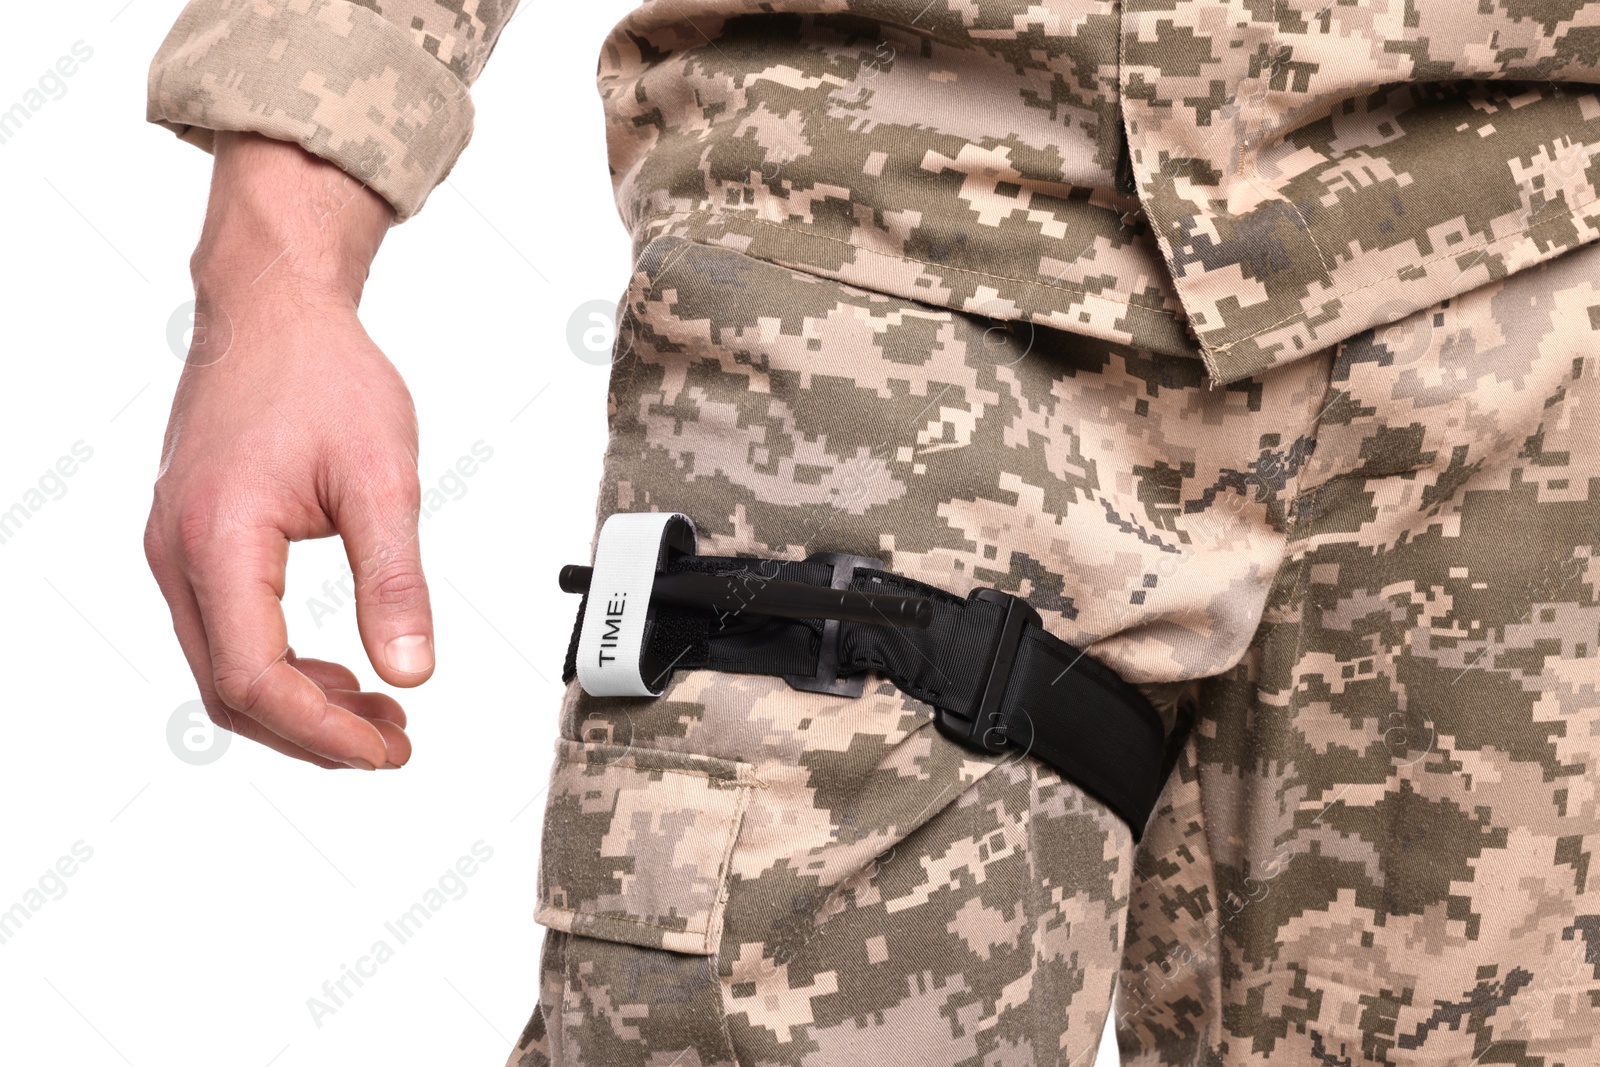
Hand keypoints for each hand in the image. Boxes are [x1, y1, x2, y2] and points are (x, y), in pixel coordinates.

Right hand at [144, 132, 428, 769]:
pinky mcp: (192, 544)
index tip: (386, 748)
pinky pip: (226, 632)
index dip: (321, 731)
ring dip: (298, 706)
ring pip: (223, 669)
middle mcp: (177, 553)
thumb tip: (412, 672)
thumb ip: (397, 583)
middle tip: (392, 743)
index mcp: (218, 538)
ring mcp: (175, 550)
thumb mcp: (383, 478)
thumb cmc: (323, 376)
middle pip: (229, 691)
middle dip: (313, 732)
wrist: (273, 311)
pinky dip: (280, 667)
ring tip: (378, 713)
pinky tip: (340, 672)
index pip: (253, 678)